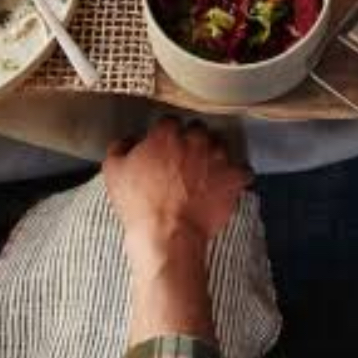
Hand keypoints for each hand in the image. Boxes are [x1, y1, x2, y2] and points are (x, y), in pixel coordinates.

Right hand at [104, 118, 250, 263]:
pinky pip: (243, 170)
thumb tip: (129, 139)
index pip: (170, 122)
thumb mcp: (114, 172)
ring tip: (205, 173)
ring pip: (221, 146)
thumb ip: (120, 147)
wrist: (166, 234)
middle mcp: (196, 139)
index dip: (166, 136)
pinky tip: (228, 184)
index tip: (164, 148)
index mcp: (167, 134)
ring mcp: (218, 157)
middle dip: (192, 142)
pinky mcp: (234, 177)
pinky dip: (237, 176)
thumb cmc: (138, 205)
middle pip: (198, 131)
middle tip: (184, 161)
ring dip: (214, 156)